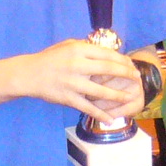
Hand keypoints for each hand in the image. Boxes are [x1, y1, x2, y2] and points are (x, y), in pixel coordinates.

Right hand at [13, 39, 138, 120]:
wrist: (29, 74)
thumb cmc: (50, 58)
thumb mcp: (68, 45)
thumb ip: (87, 48)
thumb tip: (109, 52)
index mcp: (79, 50)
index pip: (107, 54)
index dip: (122, 60)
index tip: (131, 64)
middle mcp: (77, 65)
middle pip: (109, 69)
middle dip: (126, 74)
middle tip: (137, 78)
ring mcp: (73, 83)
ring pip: (101, 91)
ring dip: (118, 95)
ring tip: (130, 98)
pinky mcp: (68, 98)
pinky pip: (87, 107)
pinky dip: (100, 114)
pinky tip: (110, 119)